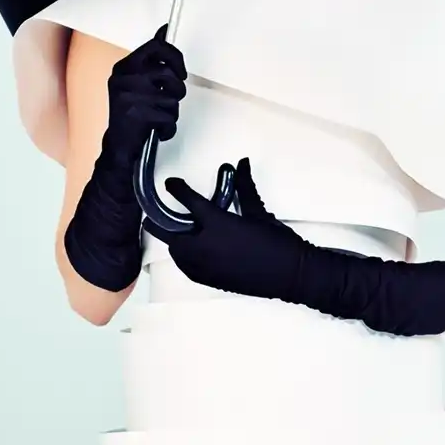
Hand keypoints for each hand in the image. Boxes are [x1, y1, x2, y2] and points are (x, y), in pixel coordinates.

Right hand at [101, 24, 186, 167]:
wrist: (118, 144)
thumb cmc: (131, 111)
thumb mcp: (136, 80)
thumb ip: (151, 58)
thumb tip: (164, 30)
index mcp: (124, 67)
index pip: (156, 47)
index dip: (175, 56)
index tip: (180, 70)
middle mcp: (125, 78)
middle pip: (169, 73)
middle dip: (177, 89)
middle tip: (171, 97)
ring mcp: (130, 96)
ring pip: (173, 96)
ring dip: (173, 109)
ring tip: (160, 114)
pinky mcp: (138, 114)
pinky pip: (170, 116)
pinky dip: (169, 125)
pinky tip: (157, 127)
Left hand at [155, 159, 307, 300]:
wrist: (289, 275)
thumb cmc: (277, 242)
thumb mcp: (259, 213)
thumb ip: (245, 188)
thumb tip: (241, 164)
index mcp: (218, 224)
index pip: (190, 203)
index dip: (178, 190)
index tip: (171, 184)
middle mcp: (204, 246)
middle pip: (170, 232)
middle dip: (159, 223)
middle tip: (155, 216)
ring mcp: (204, 266)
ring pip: (176, 252)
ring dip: (175, 241)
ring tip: (179, 233)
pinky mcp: (208, 280)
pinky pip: (186, 266)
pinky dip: (184, 257)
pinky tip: (193, 251)